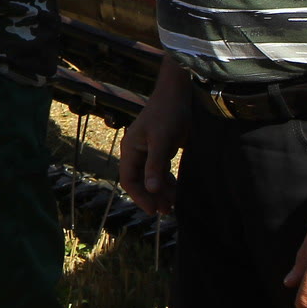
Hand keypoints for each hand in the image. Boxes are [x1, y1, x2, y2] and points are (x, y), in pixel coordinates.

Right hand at [118, 70, 190, 215]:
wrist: (178, 94)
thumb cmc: (167, 114)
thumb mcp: (161, 140)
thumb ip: (155, 165)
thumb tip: (151, 189)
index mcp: (130, 149)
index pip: (128, 179)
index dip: (139, 196)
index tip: (152, 210)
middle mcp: (137, 152)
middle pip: (140, 181)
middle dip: (151, 197)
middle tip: (165, 212)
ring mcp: (149, 151)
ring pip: (151, 178)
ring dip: (160, 192)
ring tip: (172, 207)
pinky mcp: (161, 150)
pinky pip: (161, 171)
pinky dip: (168, 182)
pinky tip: (177, 191)